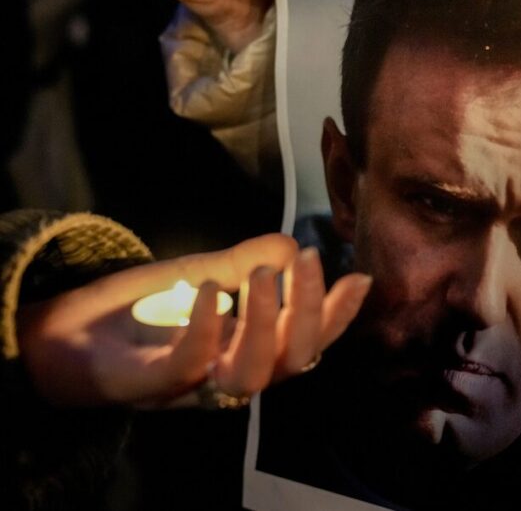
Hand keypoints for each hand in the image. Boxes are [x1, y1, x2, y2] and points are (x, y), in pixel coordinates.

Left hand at [17, 234, 370, 407]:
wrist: (55, 334)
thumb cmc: (130, 310)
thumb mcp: (196, 273)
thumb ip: (242, 263)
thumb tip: (289, 242)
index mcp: (244, 352)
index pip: (305, 342)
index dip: (337, 317)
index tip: (359, 278)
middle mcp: (225, 375)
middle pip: (289, 363)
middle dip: (310, 313)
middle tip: (307, 259)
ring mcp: (187, 385)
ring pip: (249, 379)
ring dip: (265, 325)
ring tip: (262, 274)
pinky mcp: (144, 385)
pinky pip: (185, 367)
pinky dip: (203, 328)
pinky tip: (209, 288)